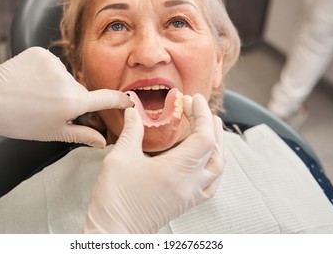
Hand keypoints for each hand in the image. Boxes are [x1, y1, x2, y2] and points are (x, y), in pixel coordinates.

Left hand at [0, 47, 131, 146]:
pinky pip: (53, 64)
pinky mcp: (42, 53)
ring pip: (66, 77)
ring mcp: (54, 64)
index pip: (106, 99)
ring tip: (37, 93)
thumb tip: (103, 142)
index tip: (130, 100)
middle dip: (73, 98)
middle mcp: (67, 82)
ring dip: (57, 84)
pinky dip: (46, 71)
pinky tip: (32, 80)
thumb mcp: (53, 132)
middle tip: (51, 106)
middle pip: (81, 90)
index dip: (120, 100)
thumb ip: (82, 135)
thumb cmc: (20, 121)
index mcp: (73, 103)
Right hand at [84, 94, 224, 232]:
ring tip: (209, 127)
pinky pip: (212, 184)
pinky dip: (215, 166)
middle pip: (215, 150)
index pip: (204, 137)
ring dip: (217, 144)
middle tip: (198, 107)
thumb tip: (134, 110)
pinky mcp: (186, 203)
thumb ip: (132, 131)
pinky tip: (207, 159)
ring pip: (218, 167)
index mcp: (177, 170)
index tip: (192, 98)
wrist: (114, 233)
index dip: (201, 114)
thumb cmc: (114, 198)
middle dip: (210, 124)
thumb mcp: (120, 158)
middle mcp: (190, 184)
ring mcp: (190, 195)